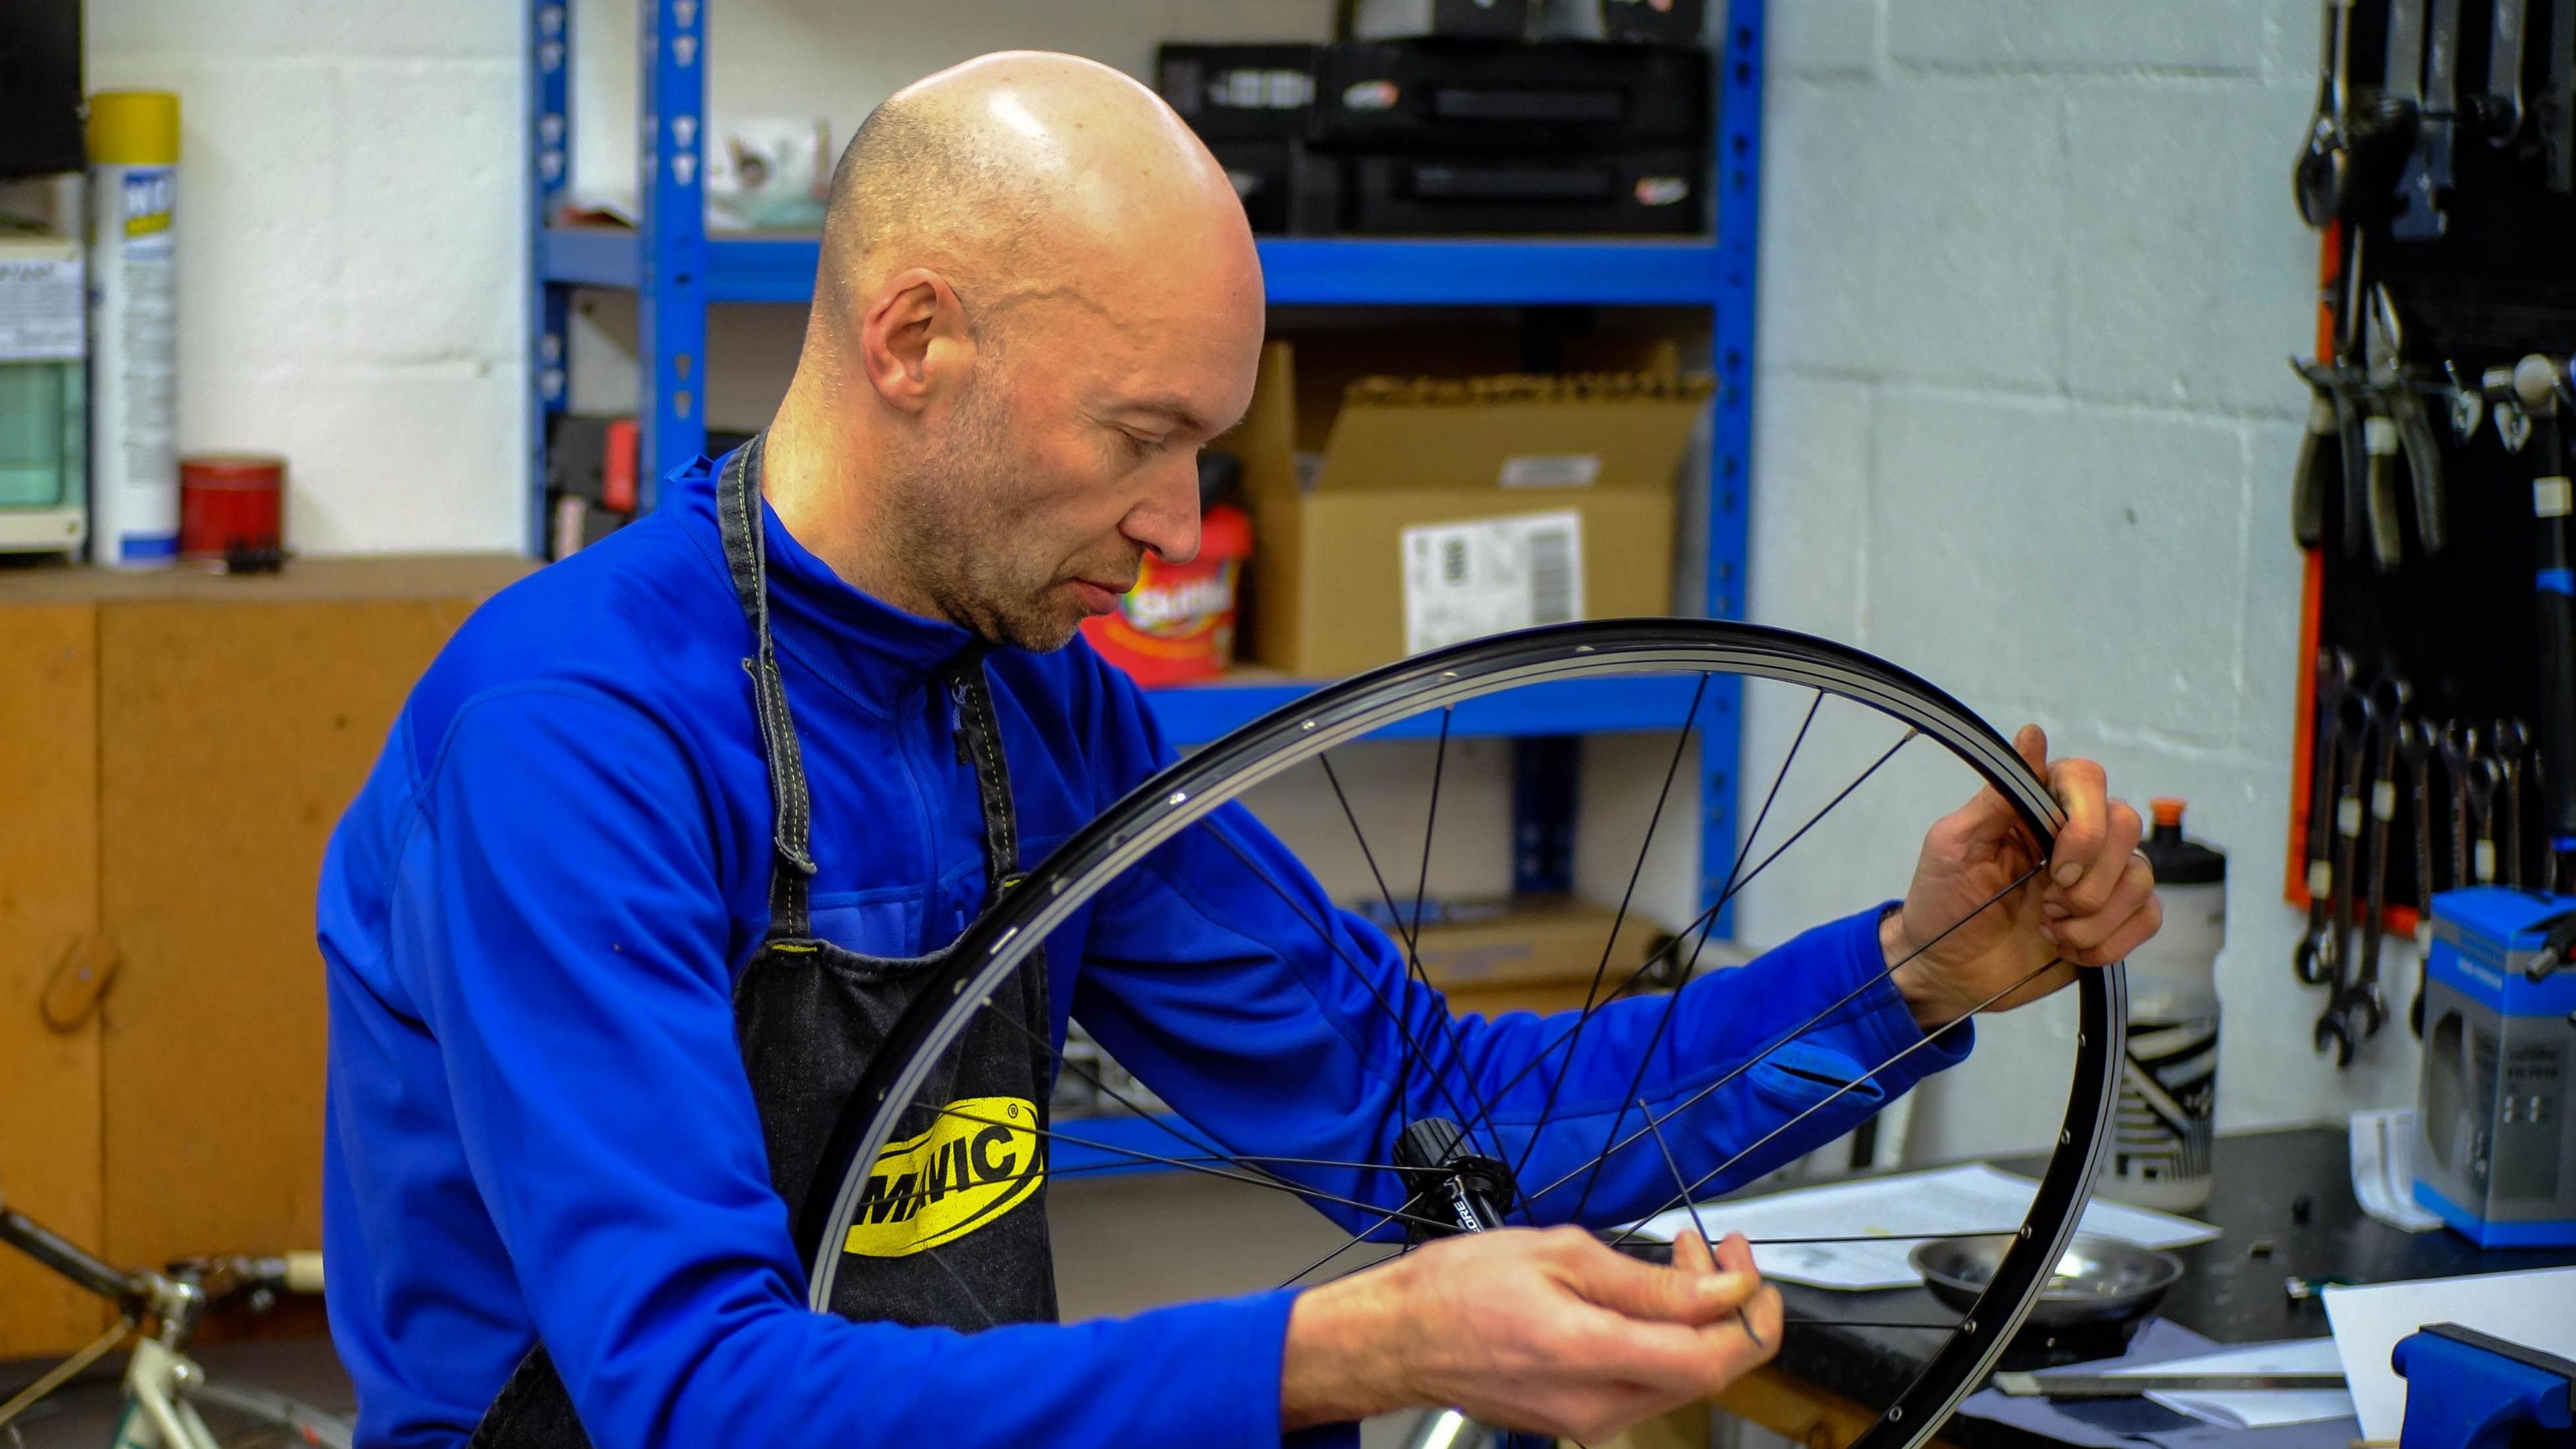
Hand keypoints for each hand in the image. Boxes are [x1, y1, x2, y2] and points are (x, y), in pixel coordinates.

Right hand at [1281, 1226, 1779, 1438]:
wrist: (1398, 1337)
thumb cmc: (1458, 1288)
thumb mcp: (1557, 1254)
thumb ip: (1646, 1280)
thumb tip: (1718, 1289)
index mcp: (1592, 1356)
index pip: (1714, 1358)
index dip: (1750, 1312)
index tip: (1745, 1264)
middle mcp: (1600, 1406)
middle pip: (1709, 1373)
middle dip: (1730, 1307)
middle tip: (1718, 1249)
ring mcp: (1590, 1421)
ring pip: (1682, 1380)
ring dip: (1698, 1321)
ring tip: (1681, 1259)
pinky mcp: (1581, 1420)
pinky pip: (1647, 1385)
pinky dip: (1664, 1340)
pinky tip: (1645, 1297)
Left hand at [1885, 724, 2162, 1029]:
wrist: (1949, 971)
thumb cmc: (1943, 902)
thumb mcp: (1954, 846)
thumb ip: (1998, 798)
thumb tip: (2033, 734)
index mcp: (2037, 808)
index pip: (2087, 778)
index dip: (2085, 822)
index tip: (2054, 865)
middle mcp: (2076, 835)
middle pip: (2127, 825)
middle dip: (2090, 878)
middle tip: (2047, 902)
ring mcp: (2100, 878)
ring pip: (2142, 876)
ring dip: (2095, 916)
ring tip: (2051, 928)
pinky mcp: (2115, 920)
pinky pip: (2149, 917)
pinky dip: (2110, 941)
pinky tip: (2069, 948)